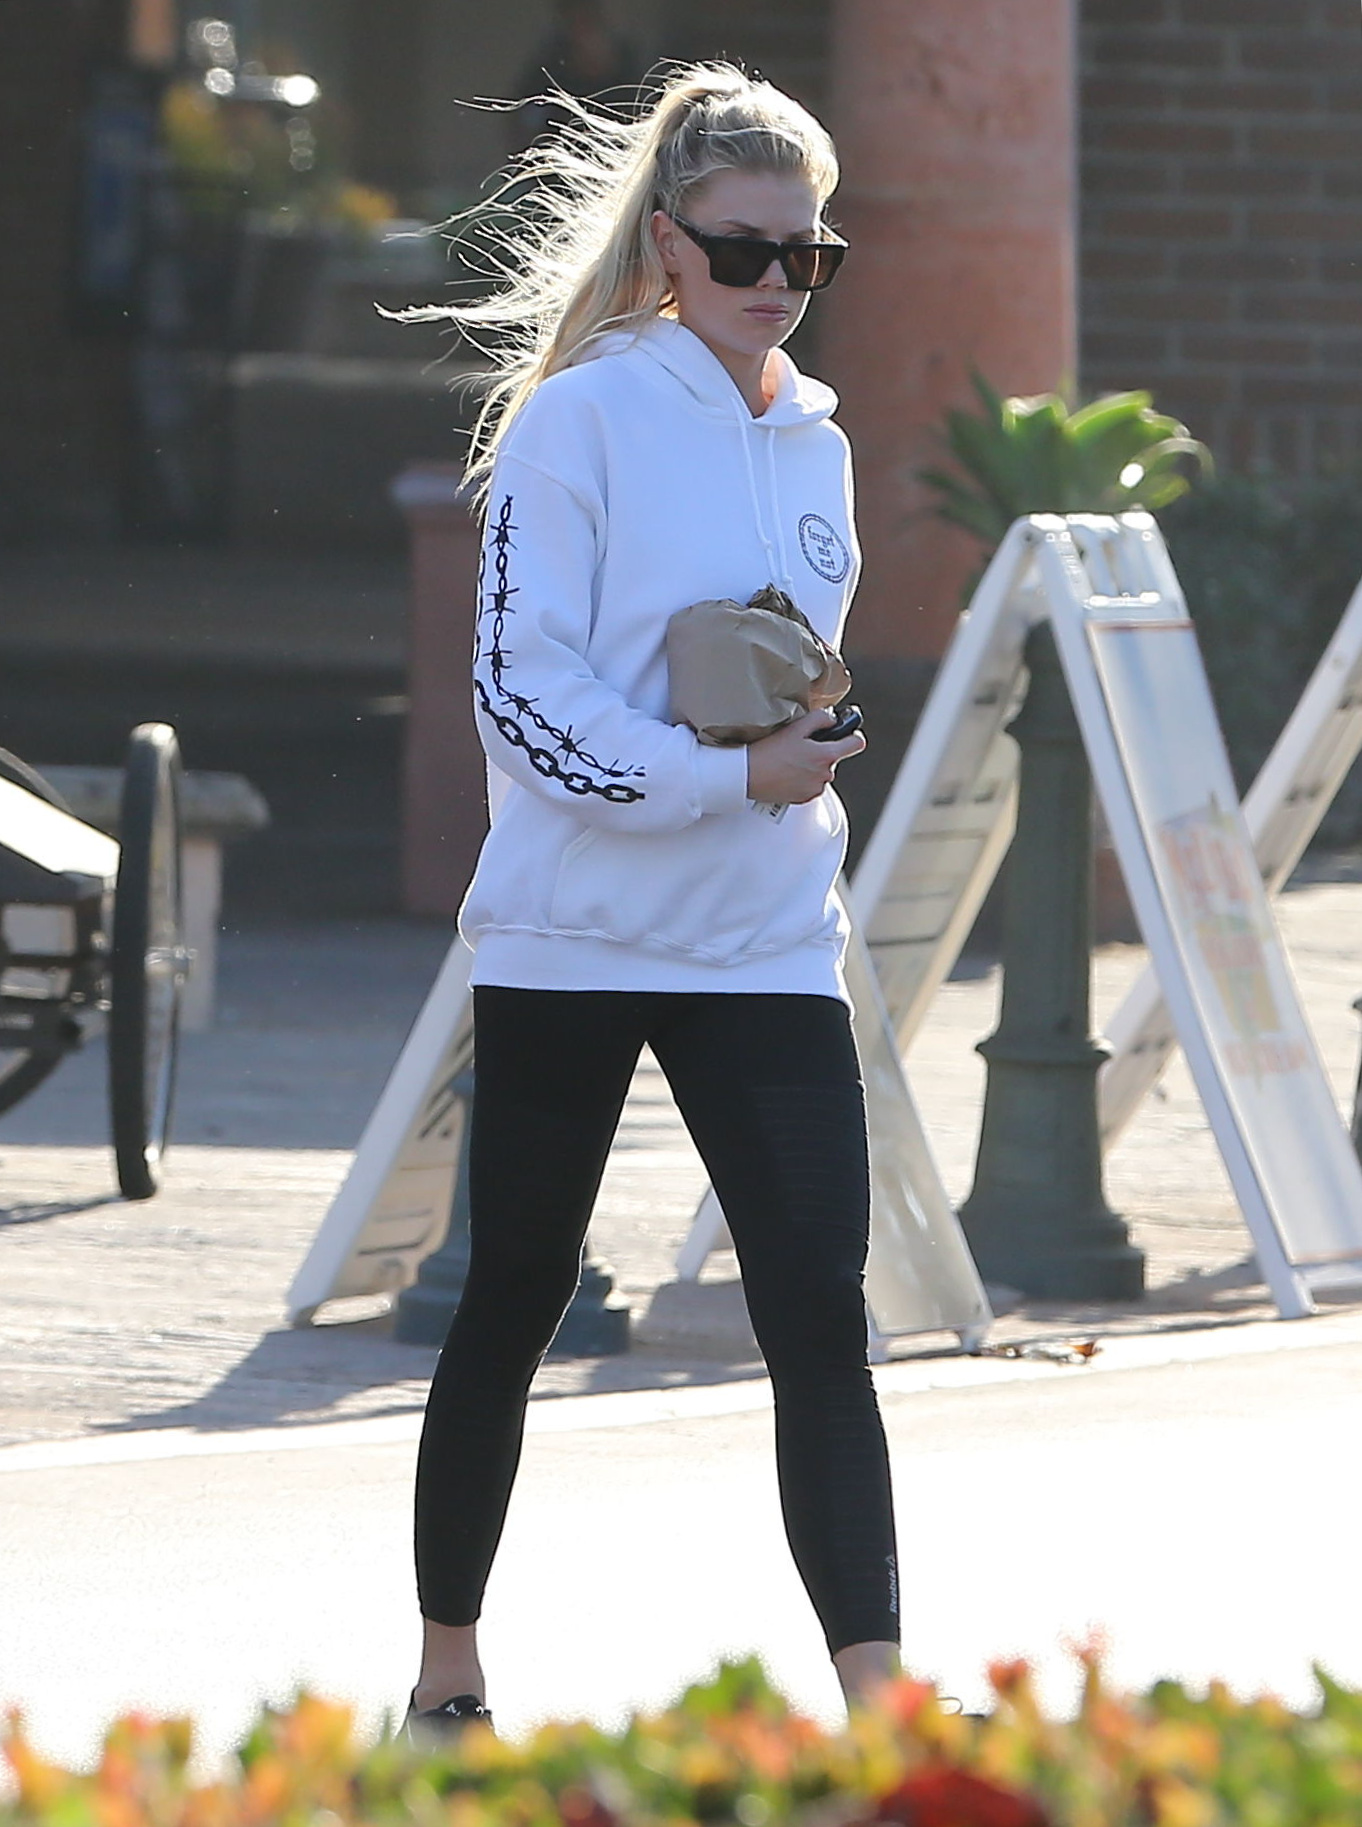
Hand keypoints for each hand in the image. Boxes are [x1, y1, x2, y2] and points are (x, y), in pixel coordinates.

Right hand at [746, 709, 866, 804]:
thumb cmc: (768, 753)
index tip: (848, 733)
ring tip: (790, 760)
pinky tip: (787, 772)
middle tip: (800, 746)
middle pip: (834, 758)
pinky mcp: (804, 798)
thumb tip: (832, 718)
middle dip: (821, 751)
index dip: (853, 735)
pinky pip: (810, 785)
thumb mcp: (795, 728)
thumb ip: (820, 719)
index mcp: (825, 756)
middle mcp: (824, 775)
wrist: (748, 776)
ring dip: (811, 766)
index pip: (856, 744)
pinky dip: (802, 779)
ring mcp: (814, 788)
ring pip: (821, 772)